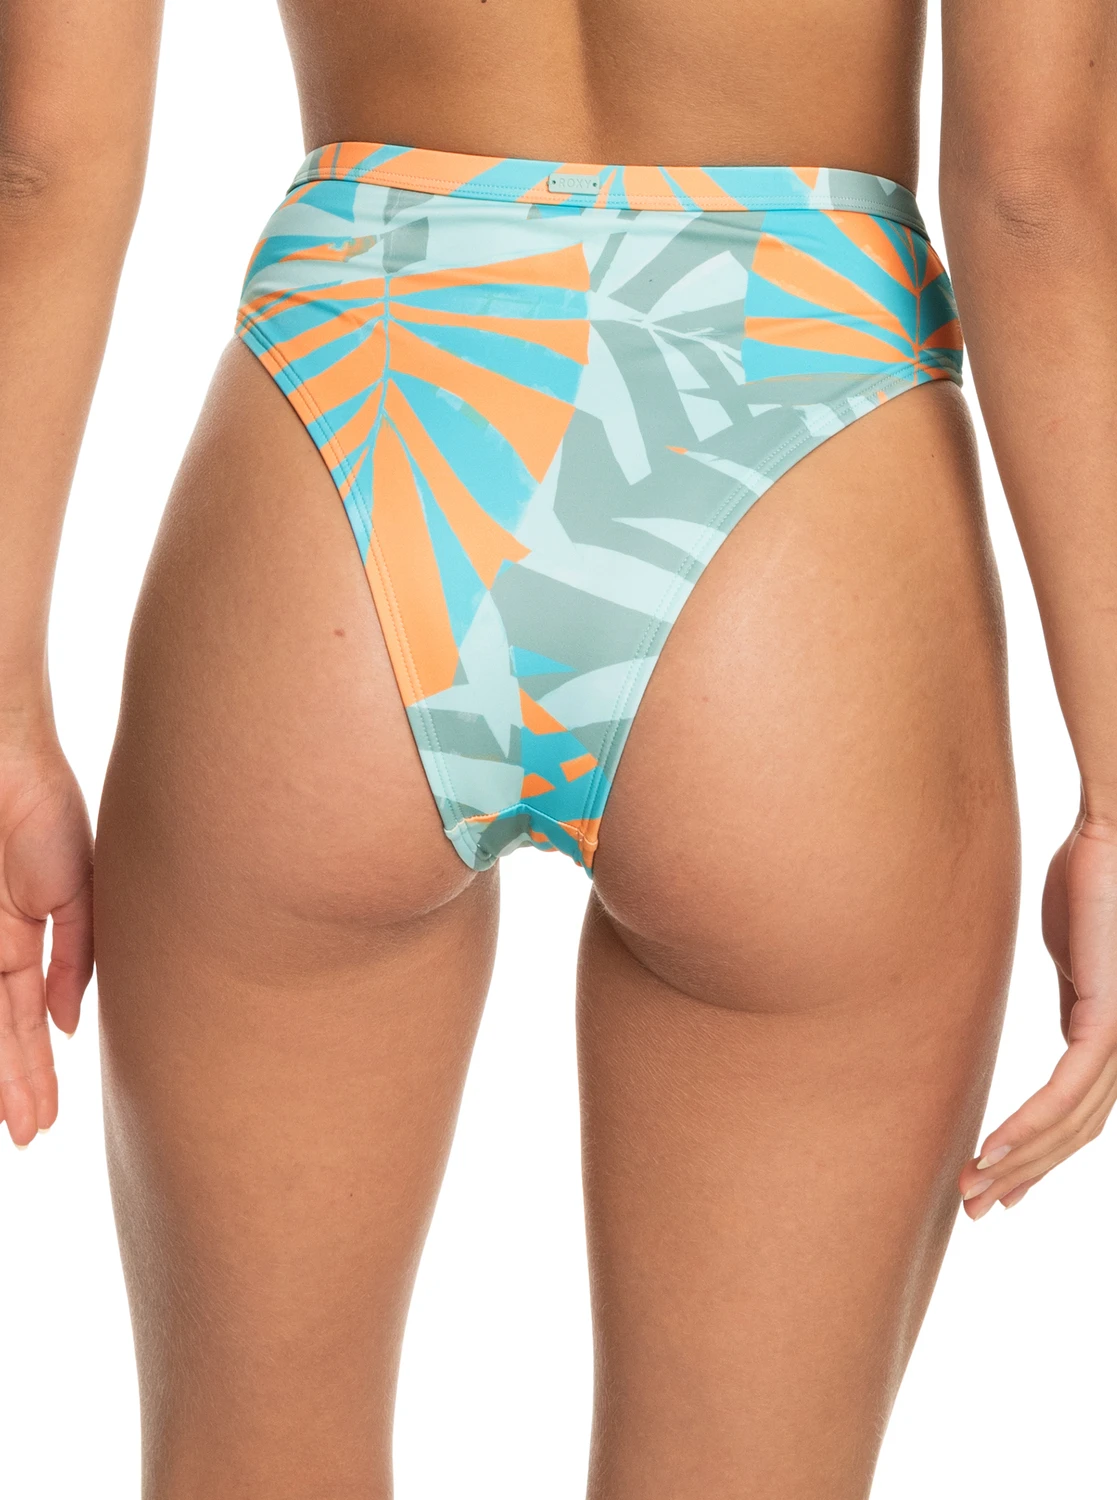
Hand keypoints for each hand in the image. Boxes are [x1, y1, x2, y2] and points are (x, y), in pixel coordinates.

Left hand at [0, 742, 92, 1146]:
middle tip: (27, 1136)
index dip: (34, 1069)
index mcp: (22, 936)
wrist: (2, 757)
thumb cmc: (44, 809)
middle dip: (14, 1086)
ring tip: (15, 1123)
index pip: (22, 1019)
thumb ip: (76, 958)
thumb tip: (67, 1025)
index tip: (43, 1119)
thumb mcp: (80, 891)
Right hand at [960, 813, 1116, 1217]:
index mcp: (1110, 1033)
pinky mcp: (1112, 1019)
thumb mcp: (1070, 957)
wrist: (1110, 835)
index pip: (1075, 1114)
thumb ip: (1069, 1003)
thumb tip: (1053, 1033)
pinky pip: (1067, 1091)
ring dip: (1018, 1161)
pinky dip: (1029, 1127)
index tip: (998, 1184)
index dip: (1036, 1155)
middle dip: (1022, 1173)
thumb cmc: (1088, 880)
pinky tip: (994, 1150)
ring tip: (973, 1187)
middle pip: (1073, 1132)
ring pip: (1071, 1124)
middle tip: (975, 1206)